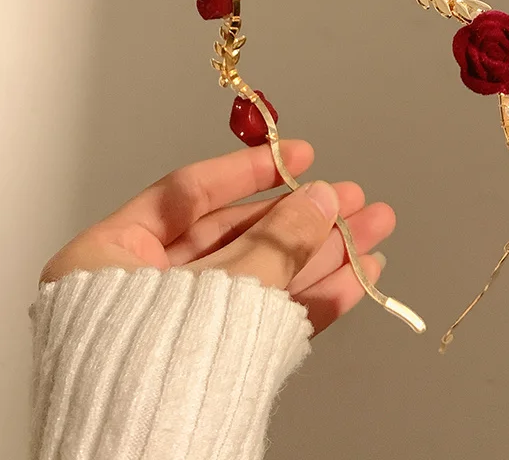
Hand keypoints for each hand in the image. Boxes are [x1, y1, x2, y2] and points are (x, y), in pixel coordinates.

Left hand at [39, 140, 394, 334]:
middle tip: (354, 200)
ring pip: (263, 277)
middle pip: (238, 235)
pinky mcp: (216, 361)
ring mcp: (183, 326)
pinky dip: (313, 299)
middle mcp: (146, 288)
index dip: (250, 171)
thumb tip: (323, 198)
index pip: (189, 194)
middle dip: (304, 218)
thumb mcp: (222, 288)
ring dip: (324, 255)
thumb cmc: (153, 374)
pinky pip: (267, 318)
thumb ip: (276, 241)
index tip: (300, 157)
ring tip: (374, 232)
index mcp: (112, 256)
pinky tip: (357, 277)